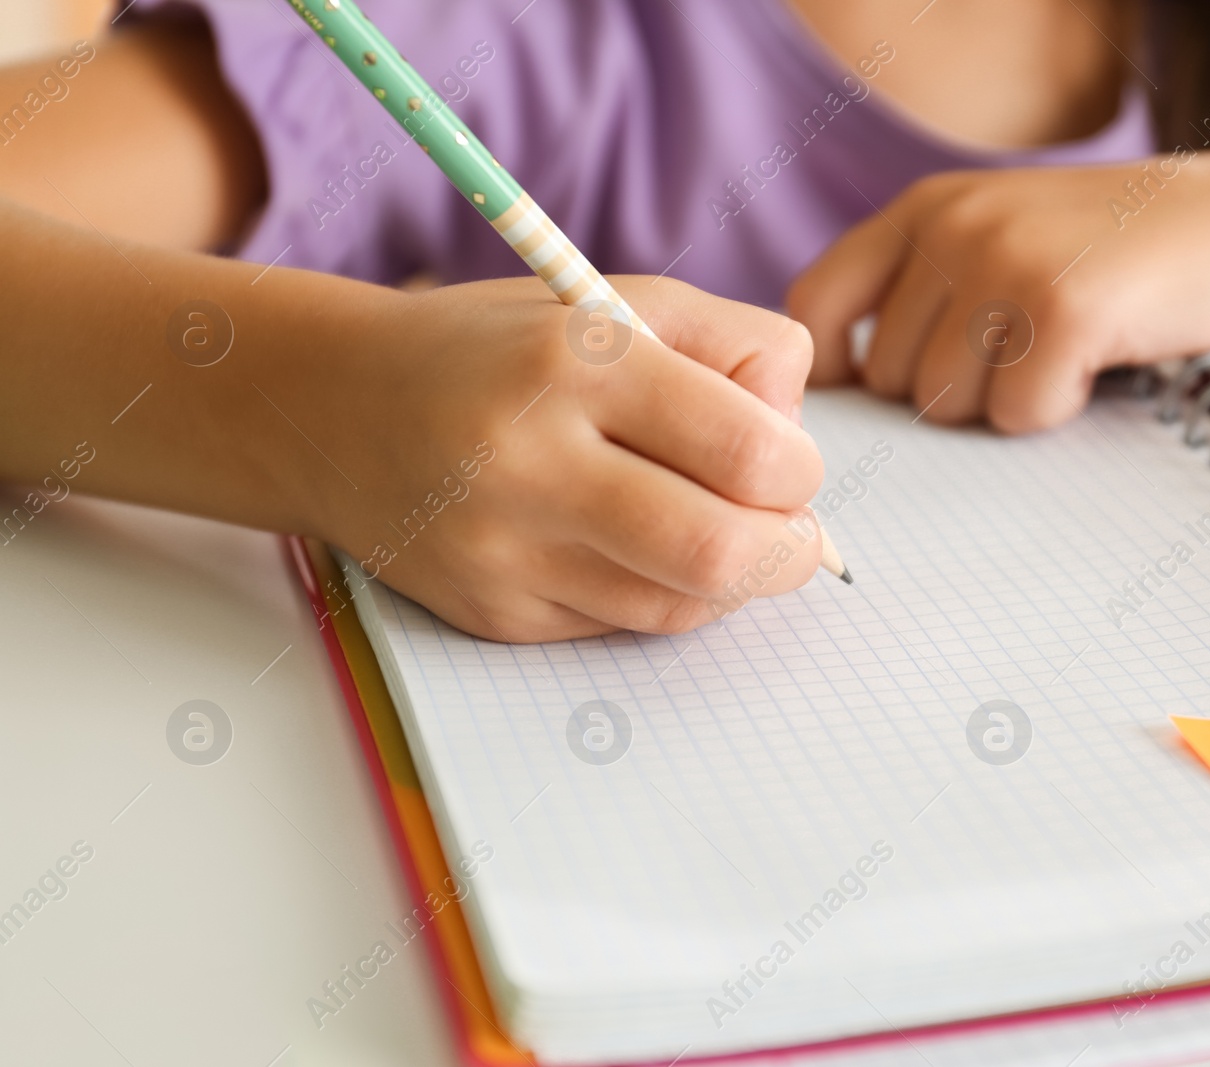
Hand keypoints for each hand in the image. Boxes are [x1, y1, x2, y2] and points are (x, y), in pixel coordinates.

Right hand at [296, 276, 824, 642]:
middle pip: (722, 552)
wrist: (335, 409)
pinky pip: (625, 627)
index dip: (799, 471)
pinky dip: (660, 594)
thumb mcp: (622, 303)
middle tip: (789, 529)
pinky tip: (635, 547)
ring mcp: (504, 550)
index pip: (749, 453)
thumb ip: (738, 348)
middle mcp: (530, 459)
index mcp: (576, 360)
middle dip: (788, 550)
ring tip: (713, 525)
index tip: (788, 464)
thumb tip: (799, 439)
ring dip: (730, 577)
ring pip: (683, 606)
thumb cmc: (507, 349)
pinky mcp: (493, 614)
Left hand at [789, 144, 1209, 432]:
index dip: (836, 373)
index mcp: (925, 208)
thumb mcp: (1004, 239)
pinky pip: (1018, 416)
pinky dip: (1061, 410)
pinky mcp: (1060, 309)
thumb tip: (845, 392)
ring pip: (948, 404)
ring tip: (1065, 352)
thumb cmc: (1123, 253)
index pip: (816, 305)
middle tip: (1024, 358)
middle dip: (951, 393)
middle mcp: (953, 226)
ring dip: (1007, 403)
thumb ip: (923, 290)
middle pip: (889, 377)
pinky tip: (1101, 362)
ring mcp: (1004, 263)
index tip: (882, 399)